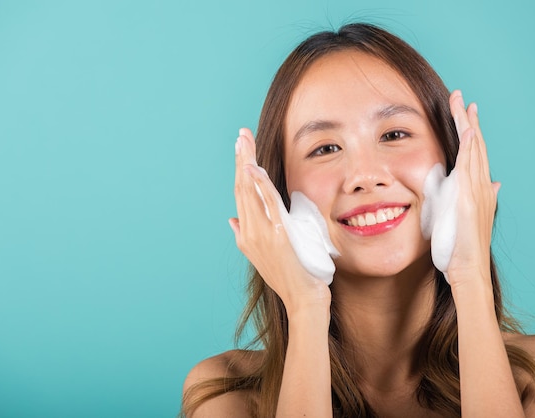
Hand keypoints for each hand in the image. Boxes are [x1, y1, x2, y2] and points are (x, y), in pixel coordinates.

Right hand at [229, 128, 330, 313]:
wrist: (302, 300)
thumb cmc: (290, 278)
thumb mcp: (263, 256)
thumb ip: (245, 236)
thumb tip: (232, 219)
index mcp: (246, 235)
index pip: (241, 194)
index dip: (240, 170)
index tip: (241, 149)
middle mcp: (249, 232)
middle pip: (241, 187)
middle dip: (240, 158)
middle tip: (241, 134)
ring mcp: (261, 234)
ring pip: (249, 191)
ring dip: (246, 162)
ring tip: (244, 140)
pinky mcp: (277, 235)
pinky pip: (266, 204)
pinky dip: (259, 184)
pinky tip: (253, 167)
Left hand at [446, 91, 500, 289]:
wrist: (468, 270)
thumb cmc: (464, 247)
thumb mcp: (469, 217)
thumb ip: (480, 198)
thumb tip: (496, 183)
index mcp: (478, 189)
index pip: (474, 153)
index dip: (470, 130)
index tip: (464, 110)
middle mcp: (481, 187)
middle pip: (476, 146)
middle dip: (468, 120)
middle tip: (461, 96)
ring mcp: (477, 193)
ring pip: (474, 153)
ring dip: (469, 127)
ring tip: (464, 104)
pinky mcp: (470, 202)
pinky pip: (471, 171)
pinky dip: (471, 151)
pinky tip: (470, 134)